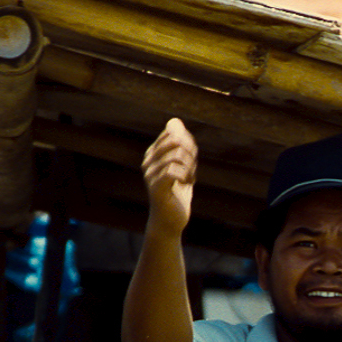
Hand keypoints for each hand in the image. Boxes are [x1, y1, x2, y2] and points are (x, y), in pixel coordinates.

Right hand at [142, 118, 196, 233]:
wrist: (169, 221)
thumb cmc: (176, 194)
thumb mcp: (181, 167)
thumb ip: (180, 146)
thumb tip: (175, 121)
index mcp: (152, 154)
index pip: (172, 133)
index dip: (188, 141)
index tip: (193, 156)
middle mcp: (148, 162)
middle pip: (175, 141)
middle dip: (191, 151)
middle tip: (193, 165)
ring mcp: (150, 174)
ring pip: (176, 155)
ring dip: (190, 165)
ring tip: (191, 176)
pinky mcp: (156, 187)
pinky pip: (173, 171)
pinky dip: (186, 175)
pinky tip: (188, 182)